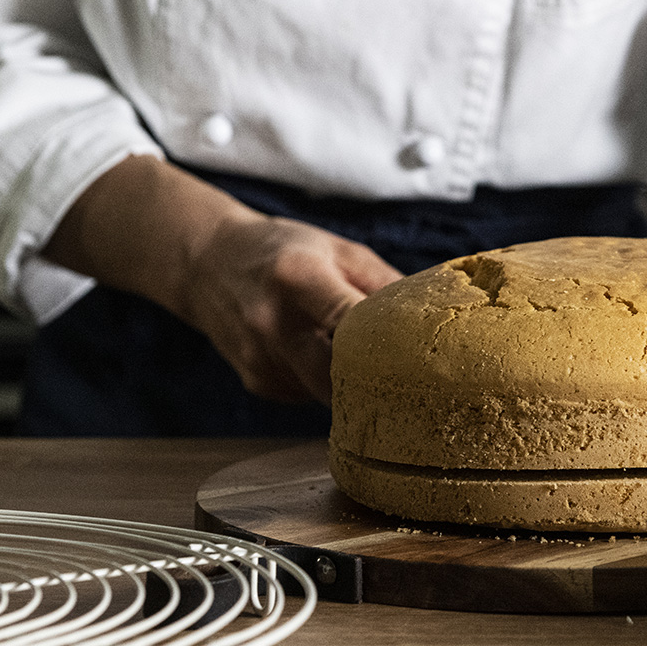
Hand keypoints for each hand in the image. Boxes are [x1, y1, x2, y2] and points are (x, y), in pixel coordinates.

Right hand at [43, 155, 402, 404]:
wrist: (207, 264)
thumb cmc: (283, 251)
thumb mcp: (339, 250)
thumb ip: (386, 285)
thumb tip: (439, 316)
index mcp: (297, 279)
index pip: (349, 320)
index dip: (388, 345)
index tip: (426, 360)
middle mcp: (273, 325)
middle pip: (338, 377)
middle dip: (378, 385)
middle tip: (419, 390)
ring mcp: (261, 360)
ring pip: (327, 395)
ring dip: (355, 389)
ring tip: (381, 374)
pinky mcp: (258, 383)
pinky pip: (309, 395)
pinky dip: (328, 386)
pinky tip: (329, 361)